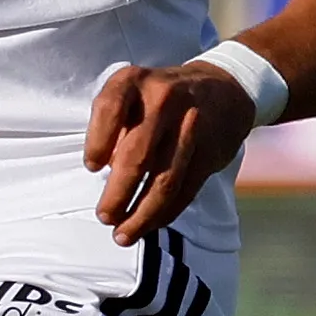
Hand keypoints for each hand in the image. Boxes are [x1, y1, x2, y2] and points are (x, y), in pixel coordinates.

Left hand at [84, 61, 256, 243]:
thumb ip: (114, 125)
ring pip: (164, 180)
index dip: (96, 143)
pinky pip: (185, 190)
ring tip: (123, 234)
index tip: (91, 168)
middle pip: (137, 155)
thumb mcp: (132, 93)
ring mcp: (190, 125)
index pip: (109, 110)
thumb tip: (105, 171)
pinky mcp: (210, 152)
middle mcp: (162, 99)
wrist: (223, 88)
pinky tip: (149, 224)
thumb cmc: (159, 97)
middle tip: (105, 216)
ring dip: (142, 214)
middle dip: (118, 193)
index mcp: (133, 81)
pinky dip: (165, 212)